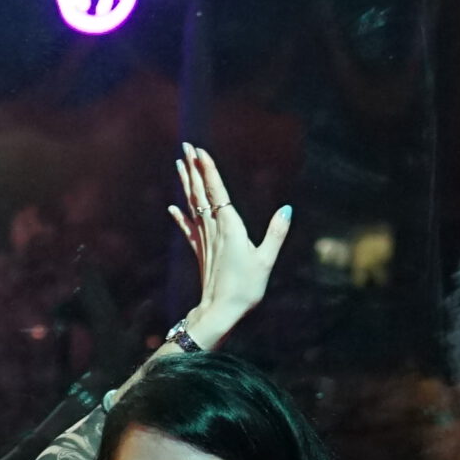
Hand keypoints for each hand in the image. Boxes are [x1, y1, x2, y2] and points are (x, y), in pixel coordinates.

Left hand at [168, 143, 290, 348]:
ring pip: (192, 205)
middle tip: (185, 147)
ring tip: (179, 165)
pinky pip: (188, 229)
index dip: (208, 170)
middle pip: (201, 193)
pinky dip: (180, 216)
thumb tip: (287, 209)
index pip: (216, 191)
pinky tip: (172, 206)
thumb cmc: (245, 288)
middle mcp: (214, 230)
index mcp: (230, 227)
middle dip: (193, 168)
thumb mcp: (266, 260)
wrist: (220, 312)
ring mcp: (204, 241)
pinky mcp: (200, 253)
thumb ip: (276, 233)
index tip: (199, 150)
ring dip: (186, 184)